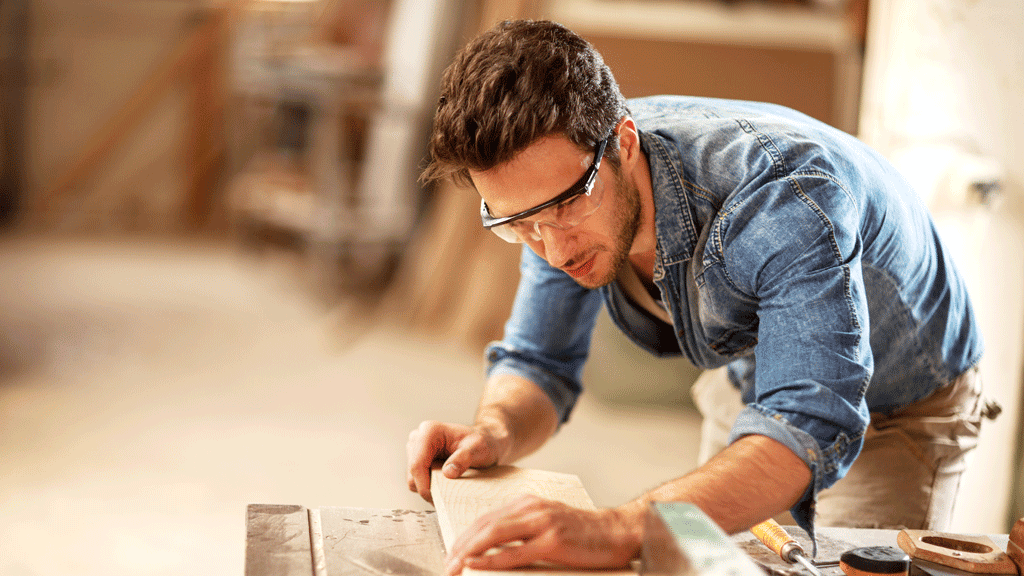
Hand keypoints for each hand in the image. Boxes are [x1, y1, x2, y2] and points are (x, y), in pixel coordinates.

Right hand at [406, 420, 507, 501]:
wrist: (485, 442)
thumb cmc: (482, 443)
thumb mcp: (479, 449)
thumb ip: (464, 458)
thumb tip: (448, 473)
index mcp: (430, 431)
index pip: (417, 463)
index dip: (424, 484)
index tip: (437, 498)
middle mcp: (418, 437)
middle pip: (412, 473)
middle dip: (427, 487)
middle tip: (448, 495)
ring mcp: (416, 448)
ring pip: (412, 478)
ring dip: (428, 487)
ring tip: (448, 488)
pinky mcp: (417, 458)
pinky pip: (416, 479)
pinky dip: (428, 485)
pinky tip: (444, 484)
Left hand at [444, 495, 640, 574]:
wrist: (617, 531)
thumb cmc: (583, 533)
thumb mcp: (548, 523)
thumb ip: (522, 530)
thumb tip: (493, 548)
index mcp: (528, 502)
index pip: (486, 518)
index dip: (465, 536)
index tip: (451, 552)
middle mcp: (532, 508)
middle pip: (484, 525)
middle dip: (460, 545)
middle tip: (446, 563)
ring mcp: (542, 523)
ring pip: (494, 535)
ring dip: (469, 552)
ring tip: (455, 566)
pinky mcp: (553, 541)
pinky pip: (514, 552)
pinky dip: (492, 559)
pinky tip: (477, 565)